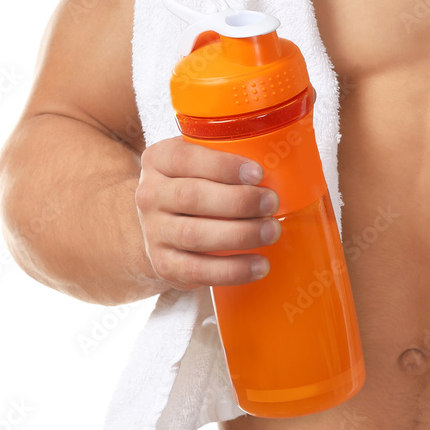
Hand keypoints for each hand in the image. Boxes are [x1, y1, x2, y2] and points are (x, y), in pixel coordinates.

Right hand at [135, 135, 280, 290]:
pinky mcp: (164, 265)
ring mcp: (154, 232)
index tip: (258, 173)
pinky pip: (197, 270)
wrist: (162, 228)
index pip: (186, 158)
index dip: (223, 165)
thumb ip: (227, 160)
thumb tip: (279, 167)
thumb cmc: (197, 187)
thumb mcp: (201, 164)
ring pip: (194, 235)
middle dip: (238, 201)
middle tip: (272, 203)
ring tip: (272, 232)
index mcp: (159, 160)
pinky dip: (232, 270)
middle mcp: (150, 195)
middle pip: (191, 197)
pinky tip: (259, 265)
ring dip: (239, 235)